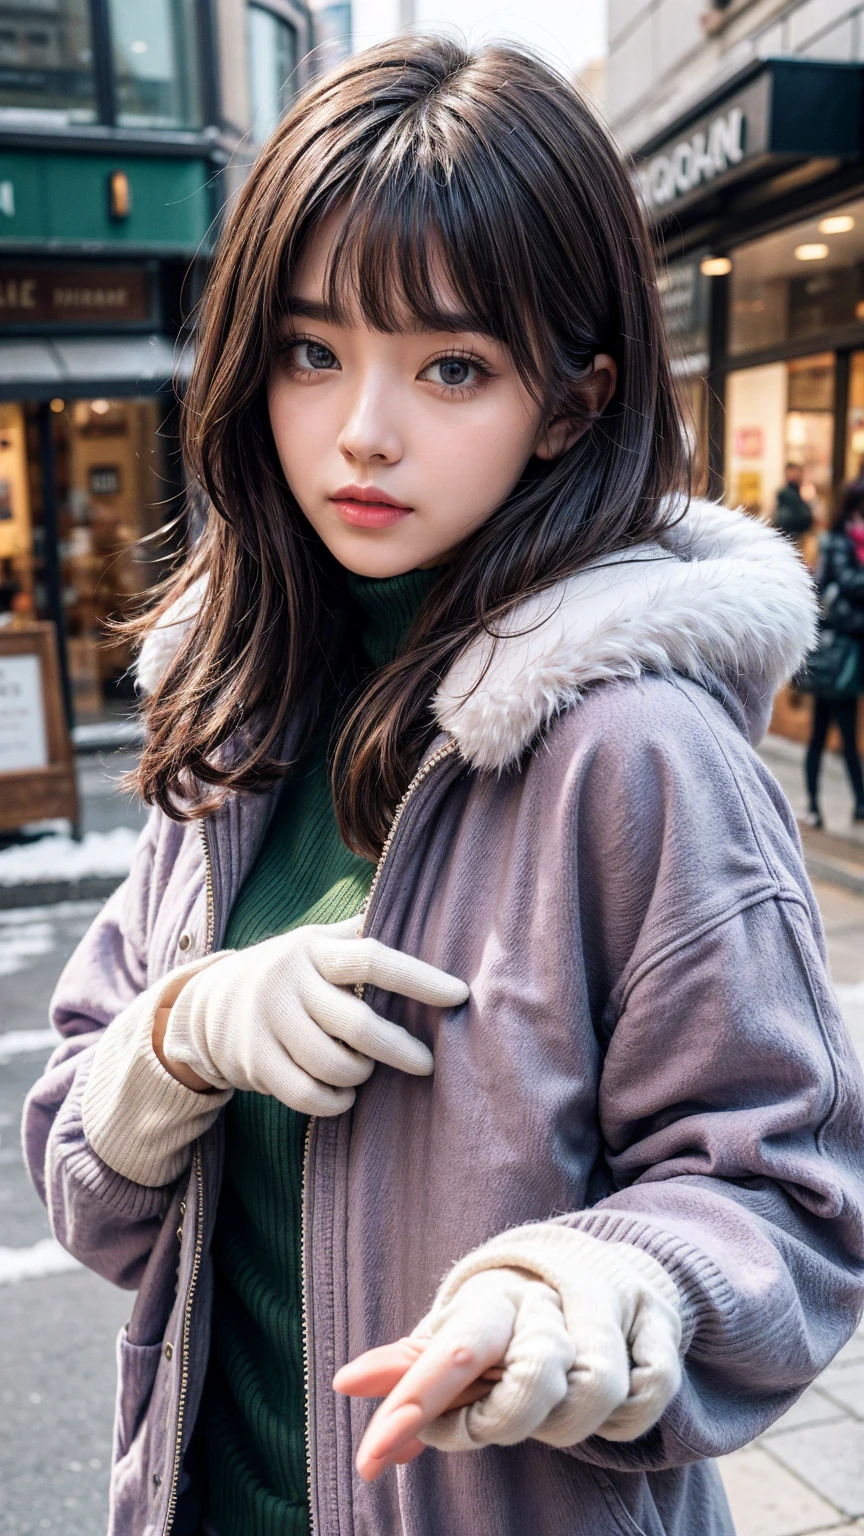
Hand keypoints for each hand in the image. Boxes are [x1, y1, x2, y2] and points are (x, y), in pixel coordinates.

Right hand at [156, 915, 468, 1113]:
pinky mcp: (254, 1061)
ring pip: (333, 1064)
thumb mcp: (317, 943)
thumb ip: (361, 936)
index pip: (373, 959)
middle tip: (425, 1063)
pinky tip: (344, 1095)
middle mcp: (289, 980)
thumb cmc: (291, 973)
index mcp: (315, 947)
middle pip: (357, 1023)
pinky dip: (335, 1101)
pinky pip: (306, 1094)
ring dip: (361, 1075)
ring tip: (366, 1070)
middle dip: (399, 1049)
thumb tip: (430, 919)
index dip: (419, 979)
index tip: (459, 995)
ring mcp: (268, 1021)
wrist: (209, 1003)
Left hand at [335, 1225, 681, 1477]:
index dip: (417, 1402)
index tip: (371, 1457)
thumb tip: (343, 1383)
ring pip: (595, 1391)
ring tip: (548, 1416)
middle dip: (504, 1422)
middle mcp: (551, 1296)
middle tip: (486, 1428)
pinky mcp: (657, 1321)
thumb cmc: (512, 1313)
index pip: (457, 1347)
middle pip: (534, 1375)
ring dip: (567, 1426)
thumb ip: (408, 1363)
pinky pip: (647, 1394)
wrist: (595, 1262)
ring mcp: (609, 1306)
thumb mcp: (459, 1330)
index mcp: (494, 1295)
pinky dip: (626, 1420)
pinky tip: (604, 1409)